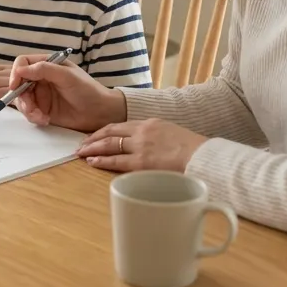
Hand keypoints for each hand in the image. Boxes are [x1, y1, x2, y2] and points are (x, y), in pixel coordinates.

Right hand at [7, 54, 126, 131]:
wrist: (100, 114)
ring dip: (28, 109)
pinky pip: (29, 112)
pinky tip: (45, 120)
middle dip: (21, 97)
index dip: (16, 73)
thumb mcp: (67, 76)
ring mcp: (41, 95)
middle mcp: (41, 78)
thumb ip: (44, 69)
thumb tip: (20, 69)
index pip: (23, 63)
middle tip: (30, 108)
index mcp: (47, 64)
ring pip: (21, 100)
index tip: (15, 86)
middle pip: (18, 83)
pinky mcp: (42, 110)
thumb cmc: (87, 90)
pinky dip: (33, 117)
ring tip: (40, 117)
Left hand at [77, 120, 208, 172]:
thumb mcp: (174, 135)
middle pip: (111, 132)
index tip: (95, 136)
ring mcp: (140, 147)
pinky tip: (92, 162)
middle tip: (81, 144)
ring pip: (110, 145)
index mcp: (151, 123)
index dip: (105, 131)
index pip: (121, 125)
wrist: (205, 157)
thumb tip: (152, 149)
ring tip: (81, 153)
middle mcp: (143, 132)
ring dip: (93, 149)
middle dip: (94, 138)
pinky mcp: (141, 162)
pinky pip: (116, 161)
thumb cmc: (195, 150)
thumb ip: (158, 139)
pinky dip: (102, 161)